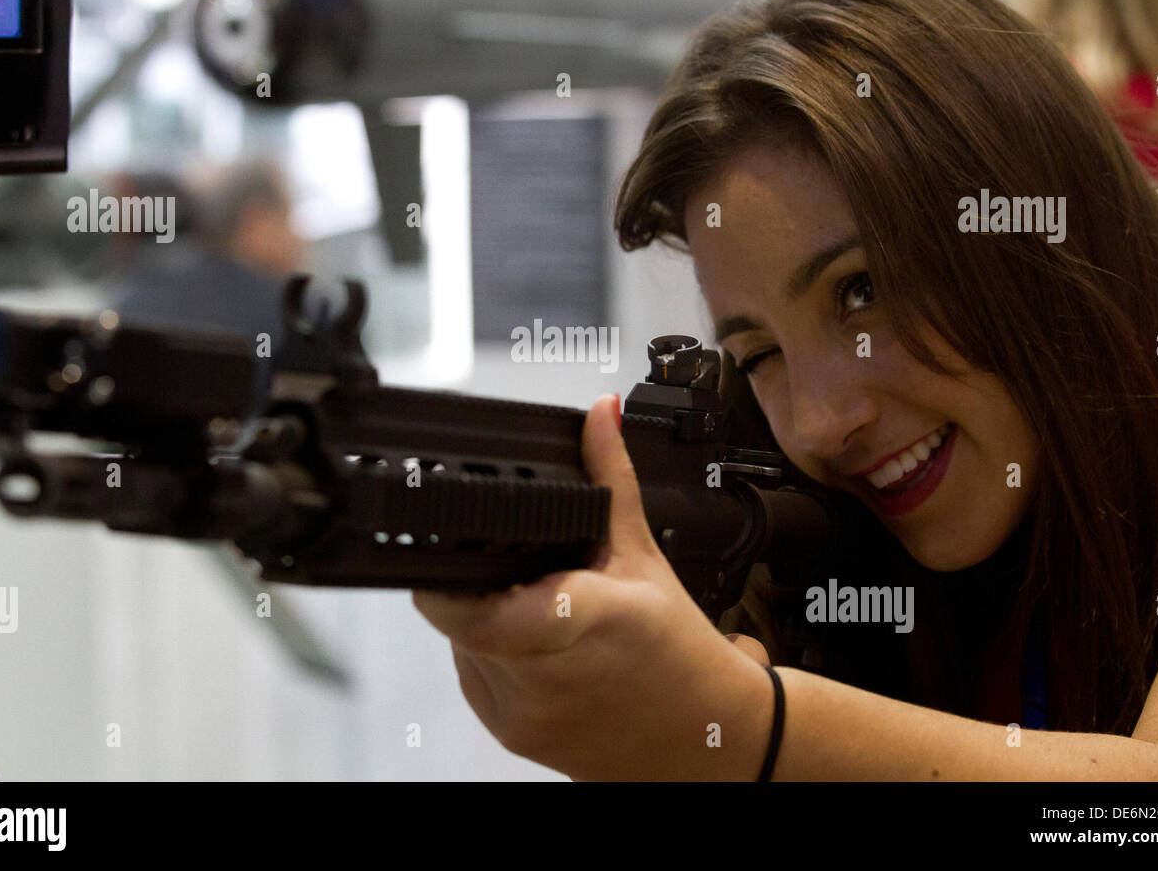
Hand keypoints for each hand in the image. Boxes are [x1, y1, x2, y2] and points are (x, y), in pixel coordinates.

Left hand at [413, 394, 775, 779]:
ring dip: (484, 618)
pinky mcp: (512, 735)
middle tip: (520, 566)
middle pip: (461, 616)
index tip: (455, 541)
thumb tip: (599, 415)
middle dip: (481, 582)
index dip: (449, 574)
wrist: (708, 742)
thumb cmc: (682, 655)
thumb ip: (610, 480)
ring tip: (537, 604)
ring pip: (462, 647)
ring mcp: (521, 714)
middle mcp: (538, 679)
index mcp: (575, 624)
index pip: (470, 608)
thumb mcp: (644, 556)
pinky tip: (537, 642)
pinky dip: (492, 653)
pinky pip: (475, 679)